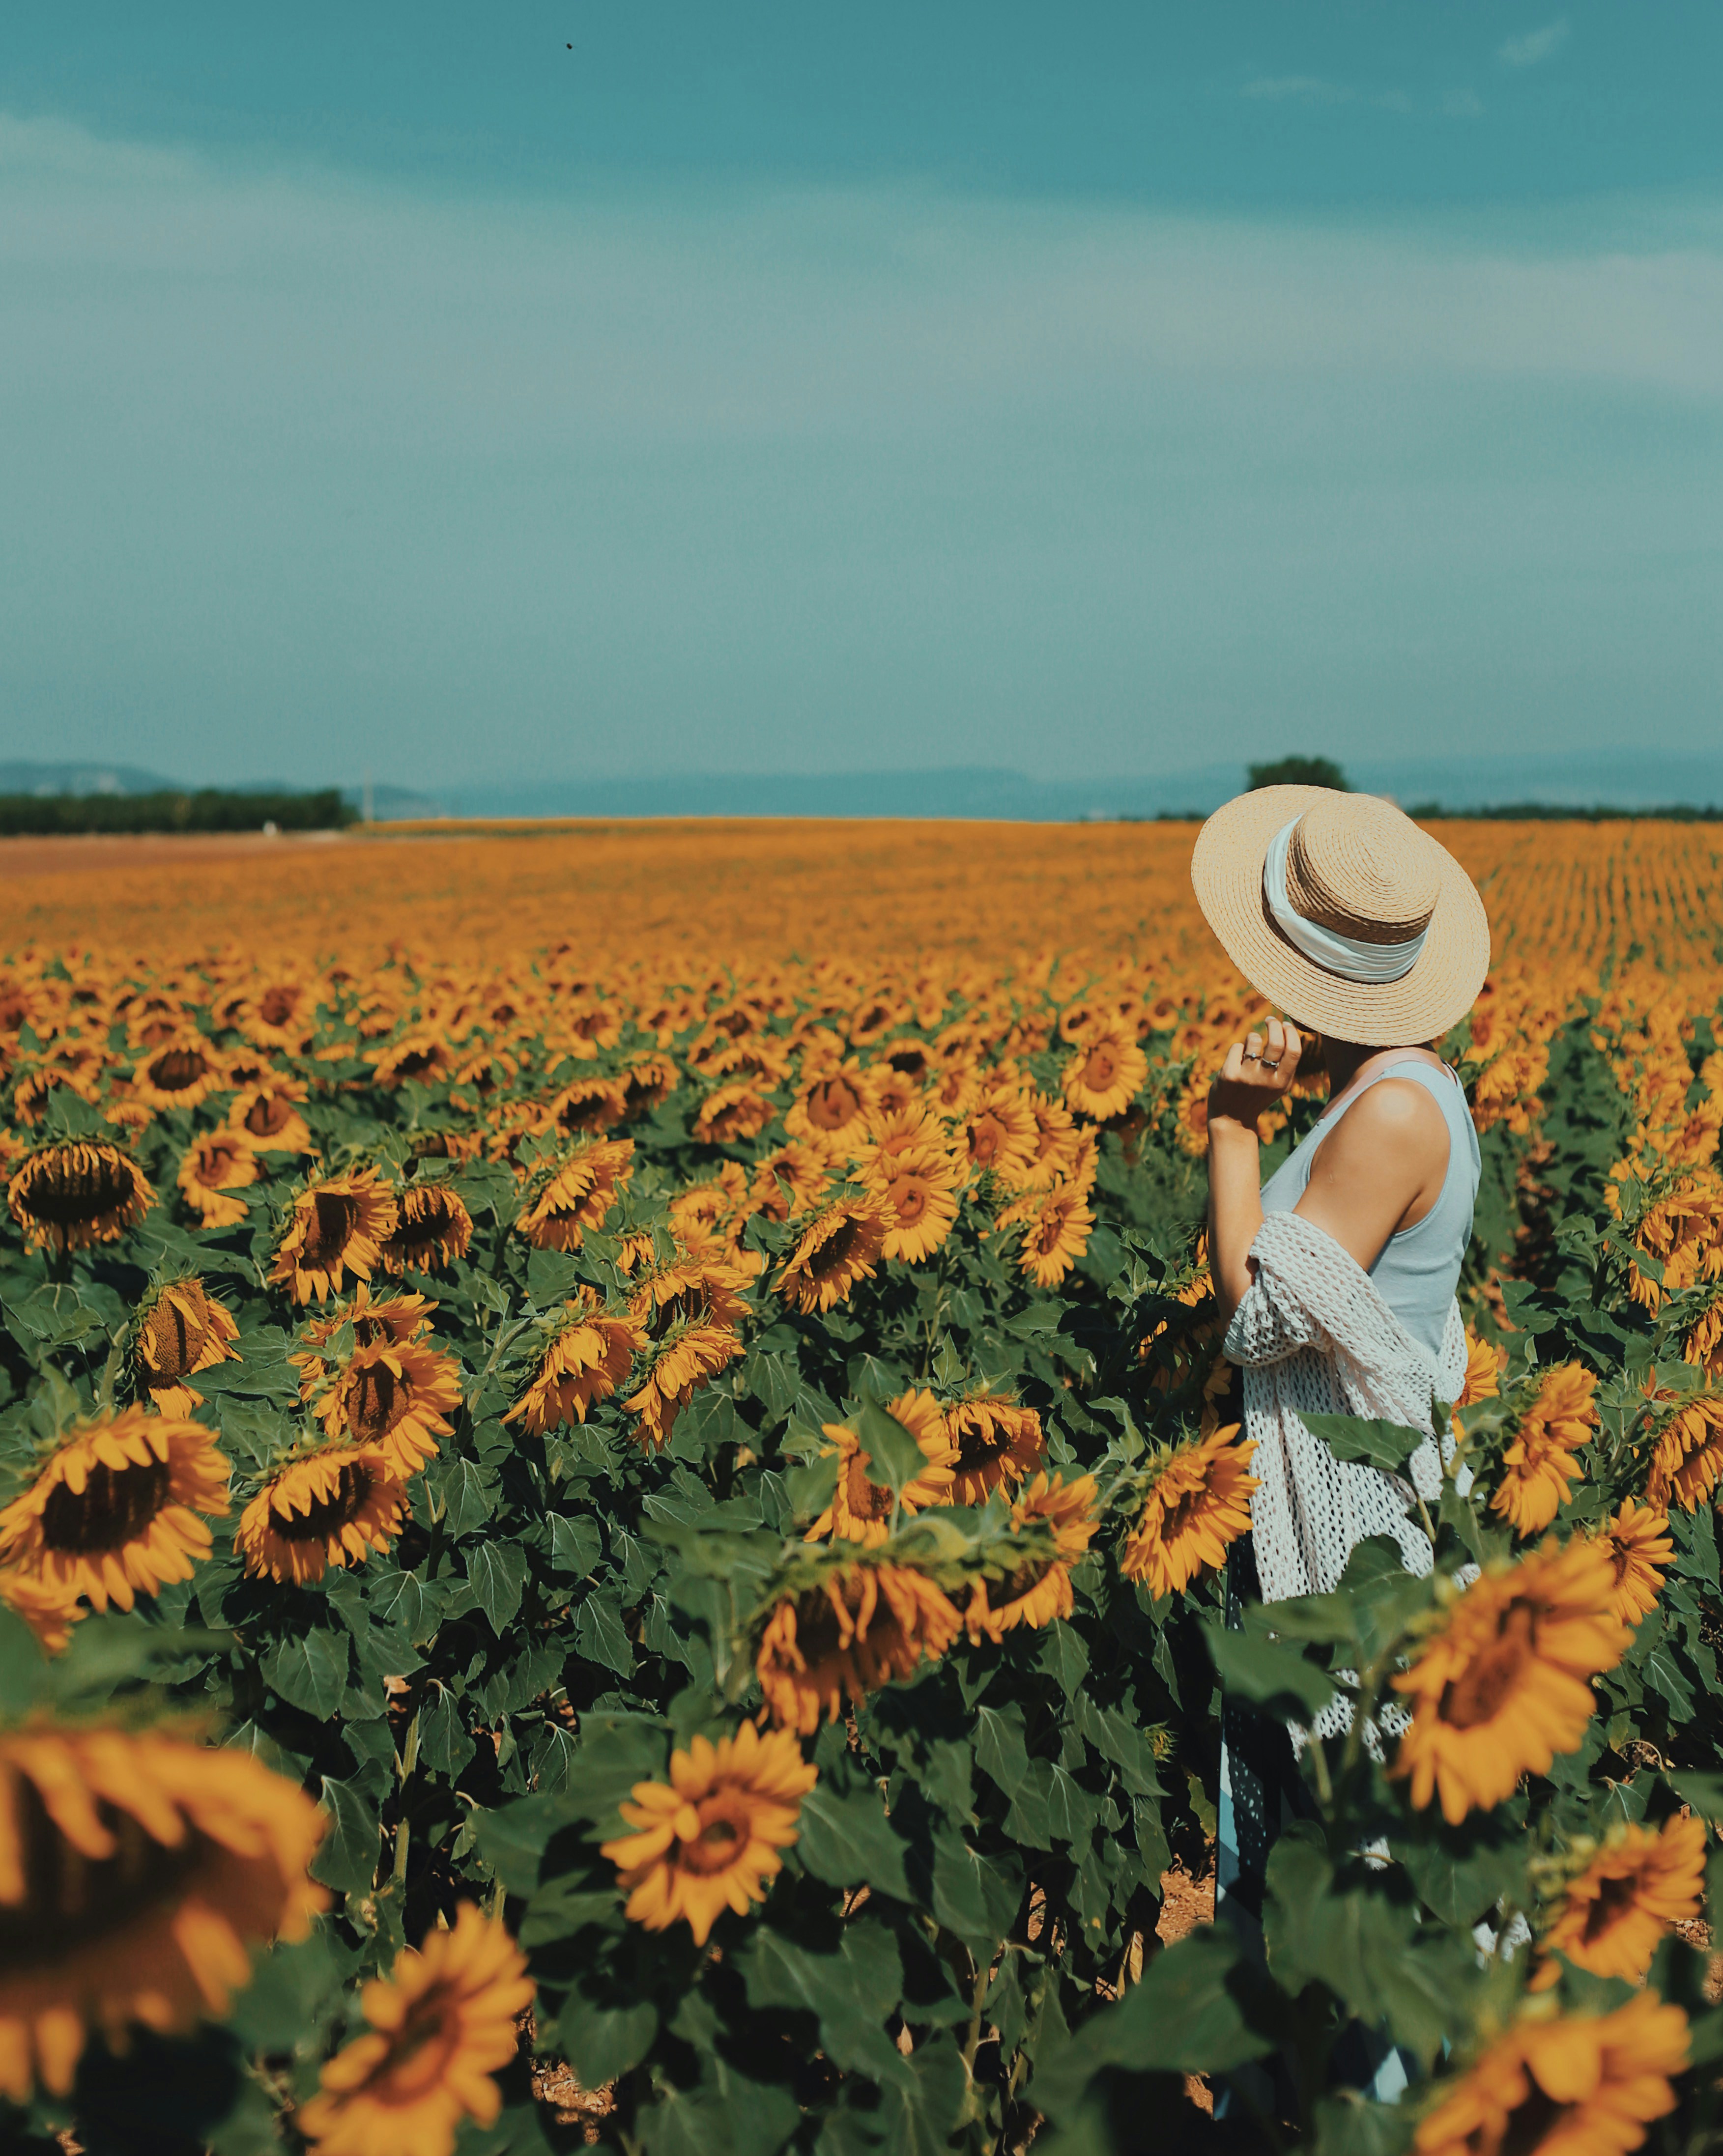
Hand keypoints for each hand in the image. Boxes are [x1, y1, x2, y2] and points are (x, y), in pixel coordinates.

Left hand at [1207, 1017, 1302, 1136]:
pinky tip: (1236, 1060)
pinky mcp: (1229, 1074)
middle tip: (1270, 1020)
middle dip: (1274, 1024)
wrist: (1231, 1119)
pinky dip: (1238, 1049)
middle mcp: (1266, 1080)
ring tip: (1251, 1045)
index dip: (1290, 1032)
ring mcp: (1247, 1077)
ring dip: (1253, 1037)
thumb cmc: (1257, 1095)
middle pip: (1276, 1042)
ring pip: (1254, 1040)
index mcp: (1282, 1082)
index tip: (1285, 1023)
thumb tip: (1287, 1028)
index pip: (1294, 1051)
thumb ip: (1286, 1063)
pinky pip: (1237, 1047)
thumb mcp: (1277, 1084)